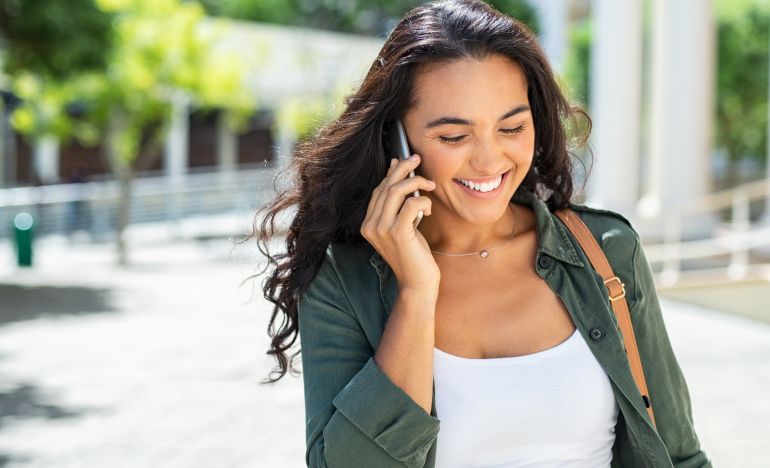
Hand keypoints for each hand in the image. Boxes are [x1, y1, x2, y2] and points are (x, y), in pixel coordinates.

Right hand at [361, 155, 439, 293]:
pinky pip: (410, 204)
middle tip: (418, 159)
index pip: (378, 190)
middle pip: (385, 186)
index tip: (406, 160)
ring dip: (416, 182)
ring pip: (396, 191)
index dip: (392, 172)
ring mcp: (381, 230)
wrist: (417, 283)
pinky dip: (422, 201)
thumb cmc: (413, 255)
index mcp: (368, 223)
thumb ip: (399, 203)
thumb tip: (397, 170)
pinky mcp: (397, 233)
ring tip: (430, 186)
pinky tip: (428, 210)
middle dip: (403, 169)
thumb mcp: (404, 226)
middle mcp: (370, 225)